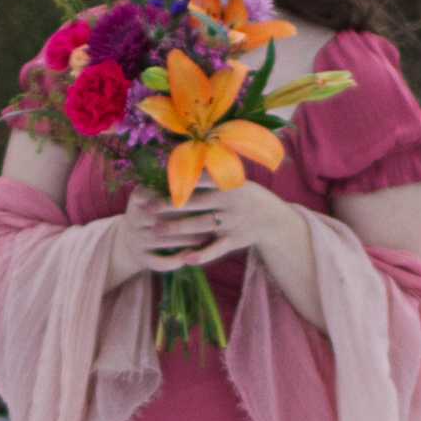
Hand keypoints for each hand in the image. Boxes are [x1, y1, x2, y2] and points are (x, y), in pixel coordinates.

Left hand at [122, 177, 313, 278]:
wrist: (274, 219)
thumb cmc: (246, 197)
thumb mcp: (235, 181)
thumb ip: (211, 176)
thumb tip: (181, 162)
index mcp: (228, 184)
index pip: (198, 180)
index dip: (176, 181)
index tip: (154, 182)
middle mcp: (231, 202)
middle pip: (195, 203)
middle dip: (170, 206)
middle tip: (147, 209)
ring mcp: (233, 222)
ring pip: (201, 226)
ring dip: (178, 228)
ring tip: (156, 230)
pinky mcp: (235, 241)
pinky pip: (216, 249)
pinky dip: (201, 255)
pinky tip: (184, 258)